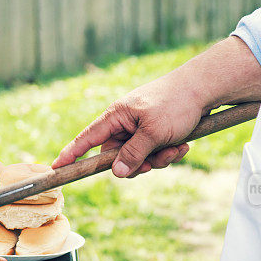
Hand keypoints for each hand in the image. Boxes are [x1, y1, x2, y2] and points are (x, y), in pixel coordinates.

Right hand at [52, 74, 205, 177]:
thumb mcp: (154, 132)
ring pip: (138, 158)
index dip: (71, 154)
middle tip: (155, 162)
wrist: (205, 88)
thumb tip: (116, 173)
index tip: (55, 168)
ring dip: (158, 159)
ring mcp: (140, 128)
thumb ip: (133, 154)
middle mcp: (125, 123)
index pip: (87, 139)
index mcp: (116, 116)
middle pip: (117, 157)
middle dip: (138, 164)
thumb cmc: (176, 103)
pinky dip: (168, 153)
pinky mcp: (155, 133)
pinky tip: (183, 145)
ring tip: (176, 148)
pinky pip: (154, 153)